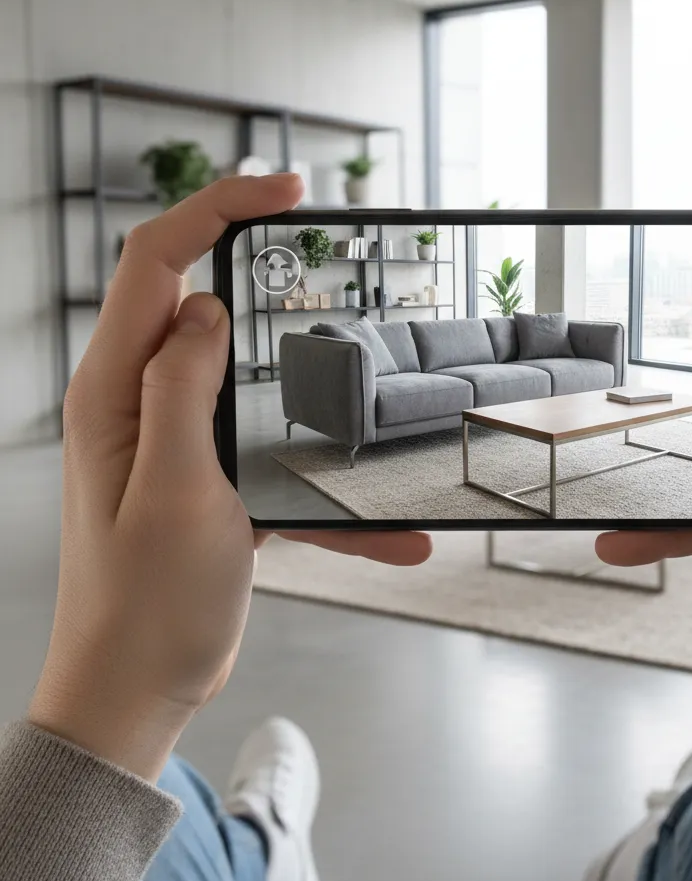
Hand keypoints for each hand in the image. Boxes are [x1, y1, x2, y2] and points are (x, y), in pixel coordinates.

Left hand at [29, 175, 431, 781]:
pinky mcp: (202, 478)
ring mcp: (169, 442)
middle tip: (311, 247)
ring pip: (238, 378)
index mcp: (115, 394)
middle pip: (189, 300)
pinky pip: (265, 454)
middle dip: (248, 263)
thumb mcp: (177, 491)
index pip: (154, 264)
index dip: (214, 209)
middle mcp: (135, 405)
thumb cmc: (146, 605)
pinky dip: (320, 487)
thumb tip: (203, 310)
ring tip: (358, 403)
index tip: (284, 190)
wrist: (135, 690)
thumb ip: (180, 388)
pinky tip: (386, 539)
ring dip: (299, 388)